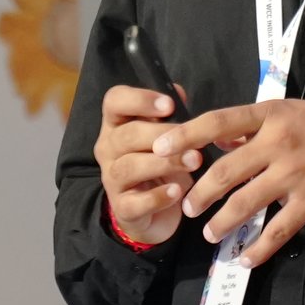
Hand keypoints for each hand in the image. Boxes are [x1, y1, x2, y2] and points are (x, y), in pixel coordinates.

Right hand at [93, 85, 195, 247]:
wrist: (153, 212)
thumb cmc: (161, 165)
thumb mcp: (167, 136)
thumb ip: (171, 114)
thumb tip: (178, 92)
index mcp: (117, 124)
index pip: (114, 101)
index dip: (140, 100)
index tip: (169, 105)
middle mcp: (108, 148)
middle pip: (127, 134)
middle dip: (164, 135)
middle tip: (196, 140)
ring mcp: (111, 179)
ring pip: (129, 167)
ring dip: (165, 163)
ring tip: (194, 162)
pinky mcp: (122, 208)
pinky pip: (136, 203)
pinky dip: (158, 197)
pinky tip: (177, 192)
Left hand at [163, 100, 304, 266]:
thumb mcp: (295, 113)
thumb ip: (258, 127)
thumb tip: (222, 137)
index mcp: (272, 116)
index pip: (219, 123)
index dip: (186, 135)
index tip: (160, 148)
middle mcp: (278, 143)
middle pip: (225, 170)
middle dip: (200, 193)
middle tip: (188, 207)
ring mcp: (294, 174)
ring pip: (245, 203)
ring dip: (222, 222)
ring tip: (210, 234)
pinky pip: (278, 230)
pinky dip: (258, 247)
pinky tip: (246, 258)